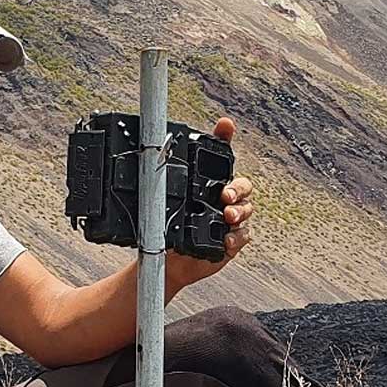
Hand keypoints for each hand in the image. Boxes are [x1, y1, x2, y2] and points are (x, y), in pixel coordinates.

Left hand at [166, 117, 253, 288]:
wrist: (171, 261)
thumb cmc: (170, 230)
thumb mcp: (162, 206)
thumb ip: (157, 189)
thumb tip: (140, 169)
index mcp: (208, 184)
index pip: (221, 155)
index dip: (225, 138)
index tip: (224, 125)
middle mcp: (224, 198)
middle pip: (243, 185)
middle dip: (237, 188)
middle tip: (225, 195)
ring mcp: (231, 219)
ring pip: (247, 208)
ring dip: (239, 211)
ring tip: (227, 216)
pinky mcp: (233, 240)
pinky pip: (243, 235)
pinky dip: (236, 237)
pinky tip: (226, 239)